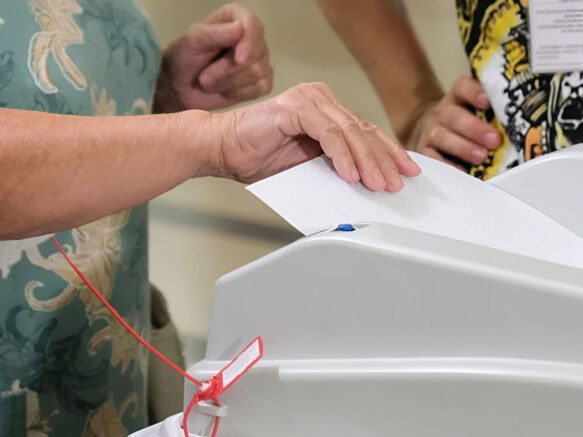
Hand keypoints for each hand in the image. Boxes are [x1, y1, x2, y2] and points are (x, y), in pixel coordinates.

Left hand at [154, 3, 271, 112]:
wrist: (182, 88)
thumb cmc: (186, 59)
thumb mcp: (193, 42)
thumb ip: (214, 33)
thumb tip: (241, 28)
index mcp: (237, 18)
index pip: (253, 24)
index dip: (248, 41)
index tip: (239, 59)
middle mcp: (253, 38)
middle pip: (256, 53)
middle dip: (227, 70)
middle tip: (204, 78)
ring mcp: (261, 61)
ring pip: (257, 73)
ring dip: (228, 83)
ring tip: (209, 83)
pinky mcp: (263, 83)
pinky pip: (260, 88)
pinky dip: (238, 93)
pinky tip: (224, 91)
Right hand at [201, 83, 420, 191]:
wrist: (222, 149)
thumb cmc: (259, 157)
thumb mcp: (309, 165)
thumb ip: (336, 165)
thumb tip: (366, 183)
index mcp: (327, 111)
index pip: (365, 132)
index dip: (388, 153)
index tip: (406, 171)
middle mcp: (321, 99)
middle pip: (362, 131)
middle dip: (382, 160)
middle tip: (394, 183)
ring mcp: (309, 99)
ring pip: (349, 132)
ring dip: (366, 161)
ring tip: (375, 184)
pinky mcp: (295, 107)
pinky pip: (327, 133)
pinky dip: (341, 155)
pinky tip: (350, 173)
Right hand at [406, 75, 499, 170]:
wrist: (431, 130)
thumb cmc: (464, 122)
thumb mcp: (475, 110)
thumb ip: (495, 112)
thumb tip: (527, 124)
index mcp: (457, 97)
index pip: (463, 87)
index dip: (473, 92)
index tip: (487, 101)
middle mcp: (442, 112)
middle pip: (454, 116)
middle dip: (475, 129)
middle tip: (494, 140)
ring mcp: (431, 132)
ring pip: (443, 137)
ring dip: (463, 147)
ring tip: (481, 156)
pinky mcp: (424, 151)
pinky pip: (433, 157)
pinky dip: (447, 165)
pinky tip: (462, 171)